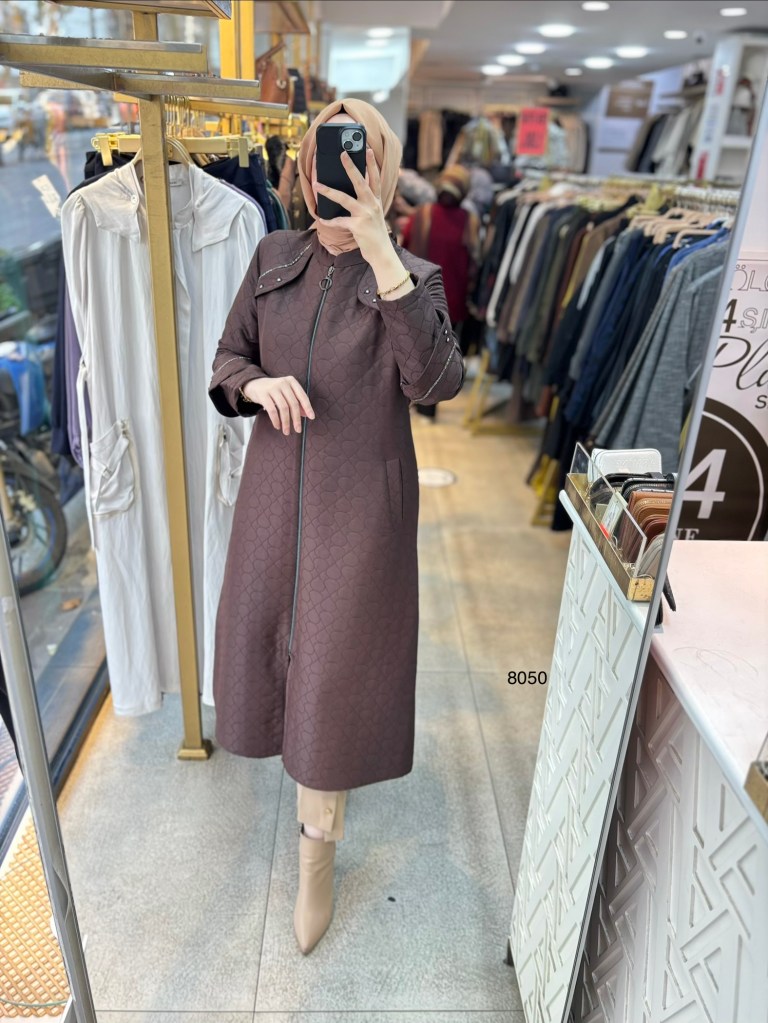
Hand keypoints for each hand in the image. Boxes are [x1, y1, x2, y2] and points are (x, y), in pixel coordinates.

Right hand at [242, 376, 314, 434]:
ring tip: (286, 431)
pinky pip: (272, 410)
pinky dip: (276, 420)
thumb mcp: (286, 393)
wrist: (254, 385)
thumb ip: (296, 402)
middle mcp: (283, 383)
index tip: (311, 417)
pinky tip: (277, 426)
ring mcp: (273, 388)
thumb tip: (306, 415)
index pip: (302, 396)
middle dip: (296, 419)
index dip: (307, 407)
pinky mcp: (263, 394)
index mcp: (291, 381)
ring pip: (283, 408)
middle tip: (298, 430)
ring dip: (286, 422)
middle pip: (293, 403)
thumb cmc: (274, 391)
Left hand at [315, 146, 391, 262]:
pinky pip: (339, 221)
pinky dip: (330, 221)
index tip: (368, 149)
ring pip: (344, 198)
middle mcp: (372, 205)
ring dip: (328, 191)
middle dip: (351, 166)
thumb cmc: (375, 233)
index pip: (375, 178)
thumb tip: (351, 191)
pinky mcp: (357, 226)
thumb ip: (366, 202)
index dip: (372, 163)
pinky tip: (322, 219)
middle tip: (342, 153)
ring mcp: (365, 215)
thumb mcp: (374, 215)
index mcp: (376, 200)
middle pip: (360, 182)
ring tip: (317, 184)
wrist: (381, 253)